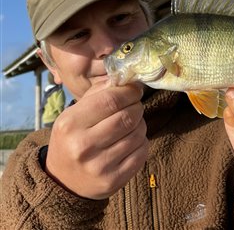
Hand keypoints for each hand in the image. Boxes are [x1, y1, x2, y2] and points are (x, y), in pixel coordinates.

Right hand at [45, 81, 147, 199]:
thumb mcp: (73, 115)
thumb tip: (124, 79)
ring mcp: (100, 165)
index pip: (111, 100)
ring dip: (141, 124)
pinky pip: (142, 153)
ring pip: (138, 134)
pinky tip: (132, 141)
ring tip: (132, 123)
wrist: (64, 182)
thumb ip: (97, 95)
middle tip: (136, 105)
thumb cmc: (71, 140)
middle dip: (137, 107)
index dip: (129, 92)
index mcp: (71, 124)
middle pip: (127, 117)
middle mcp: (84, 146)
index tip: (135, 89)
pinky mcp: (115, 179)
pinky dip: (142, 142)